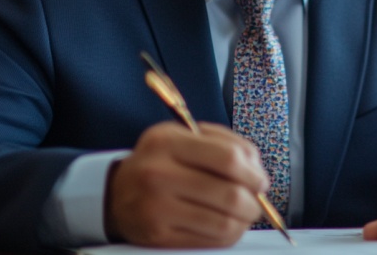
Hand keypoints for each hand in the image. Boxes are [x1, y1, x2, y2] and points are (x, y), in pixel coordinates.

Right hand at [105, 122, 267, 246]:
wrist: (116, 192)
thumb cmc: (160, 161)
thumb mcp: (183, 136)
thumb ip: (223, 143)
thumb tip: (256, 168)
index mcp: (167, 142)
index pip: (227, 159)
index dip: (253, 173)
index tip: (260, 180)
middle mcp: (158, 174)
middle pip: (229, 194)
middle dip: (254, 201)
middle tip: (257, 202)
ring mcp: (156, 208)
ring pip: (223, 222)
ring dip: (244, 221)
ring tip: (244, 214)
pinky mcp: (158, 236)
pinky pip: (210, 241)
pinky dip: (228, 235)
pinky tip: (226, 225)